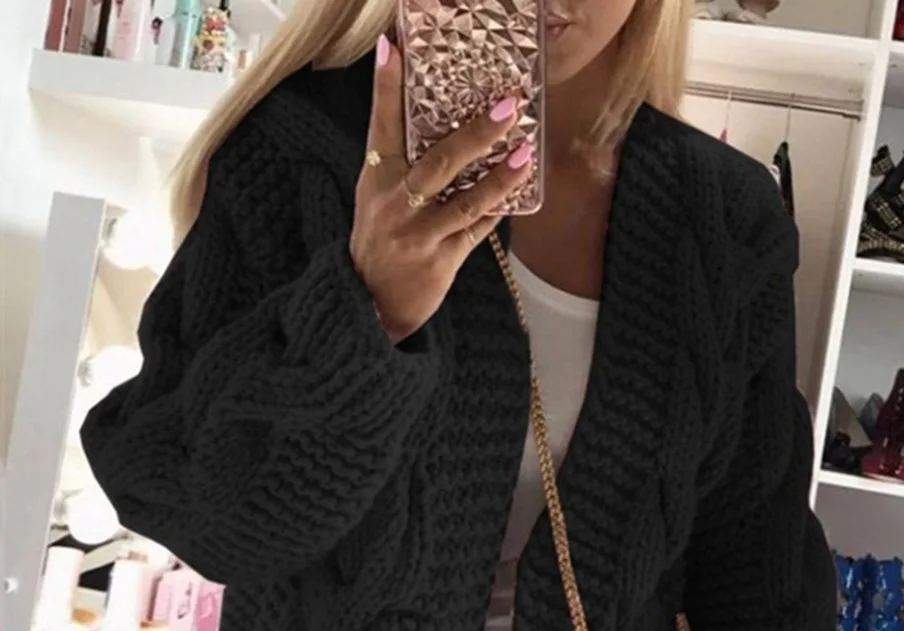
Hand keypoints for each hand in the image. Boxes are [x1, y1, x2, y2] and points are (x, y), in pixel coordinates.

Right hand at [349, 35, 533, 341]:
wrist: (369, 303)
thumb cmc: (379, 241)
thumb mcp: (375, 198)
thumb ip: (400, 164)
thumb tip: (440, 124)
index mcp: (377, 180)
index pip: (382, 126)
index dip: (387, 87)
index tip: (394, 47)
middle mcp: (396, 205)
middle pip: (439, 163)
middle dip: (475, 133)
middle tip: (506, 106)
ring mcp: (419, 236)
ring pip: (465, 202)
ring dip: (499, 177)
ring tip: (526, 153)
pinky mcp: (440, 262)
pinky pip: (475, 233)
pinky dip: (495, 213)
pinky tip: (516, 195)